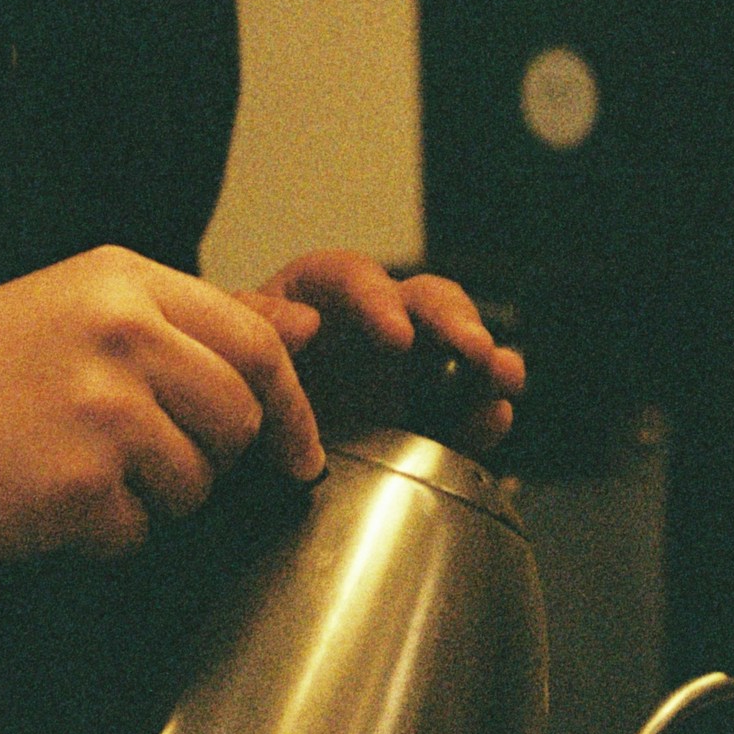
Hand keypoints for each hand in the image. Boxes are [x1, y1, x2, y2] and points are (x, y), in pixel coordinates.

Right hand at [0, 247, 322, 561]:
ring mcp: (100, 407)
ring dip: (149, 500)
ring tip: (69, 472)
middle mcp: (120, 332)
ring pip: (196, 483)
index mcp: (122, 281)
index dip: (288, 405)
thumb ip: (182, 325)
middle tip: (146, 466)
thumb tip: (306, 329)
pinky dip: (98, 537)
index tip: (295, 448)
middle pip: (239, 416)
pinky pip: (137, 533)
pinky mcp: (77, 483)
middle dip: (212, 458)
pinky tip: (39, 501)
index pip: (255, 341)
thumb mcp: (71, 311)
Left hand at [244, 251, 525, 450]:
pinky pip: (463, 411)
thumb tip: (305, 324)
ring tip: (503, 379)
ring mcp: (403, 372)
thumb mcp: (229, 349)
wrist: (234, 455)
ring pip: (458, 349)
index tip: (396, 333)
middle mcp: (370, 326)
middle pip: (424, 302)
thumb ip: (257, 327)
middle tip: (472, 349)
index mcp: (318, 298)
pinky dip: (483, 414)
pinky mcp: (423, 419)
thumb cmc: (231, 387)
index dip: (379, 300)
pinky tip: (494, 418)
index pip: (353, 279)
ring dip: (486, 360)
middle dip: (454, 321)